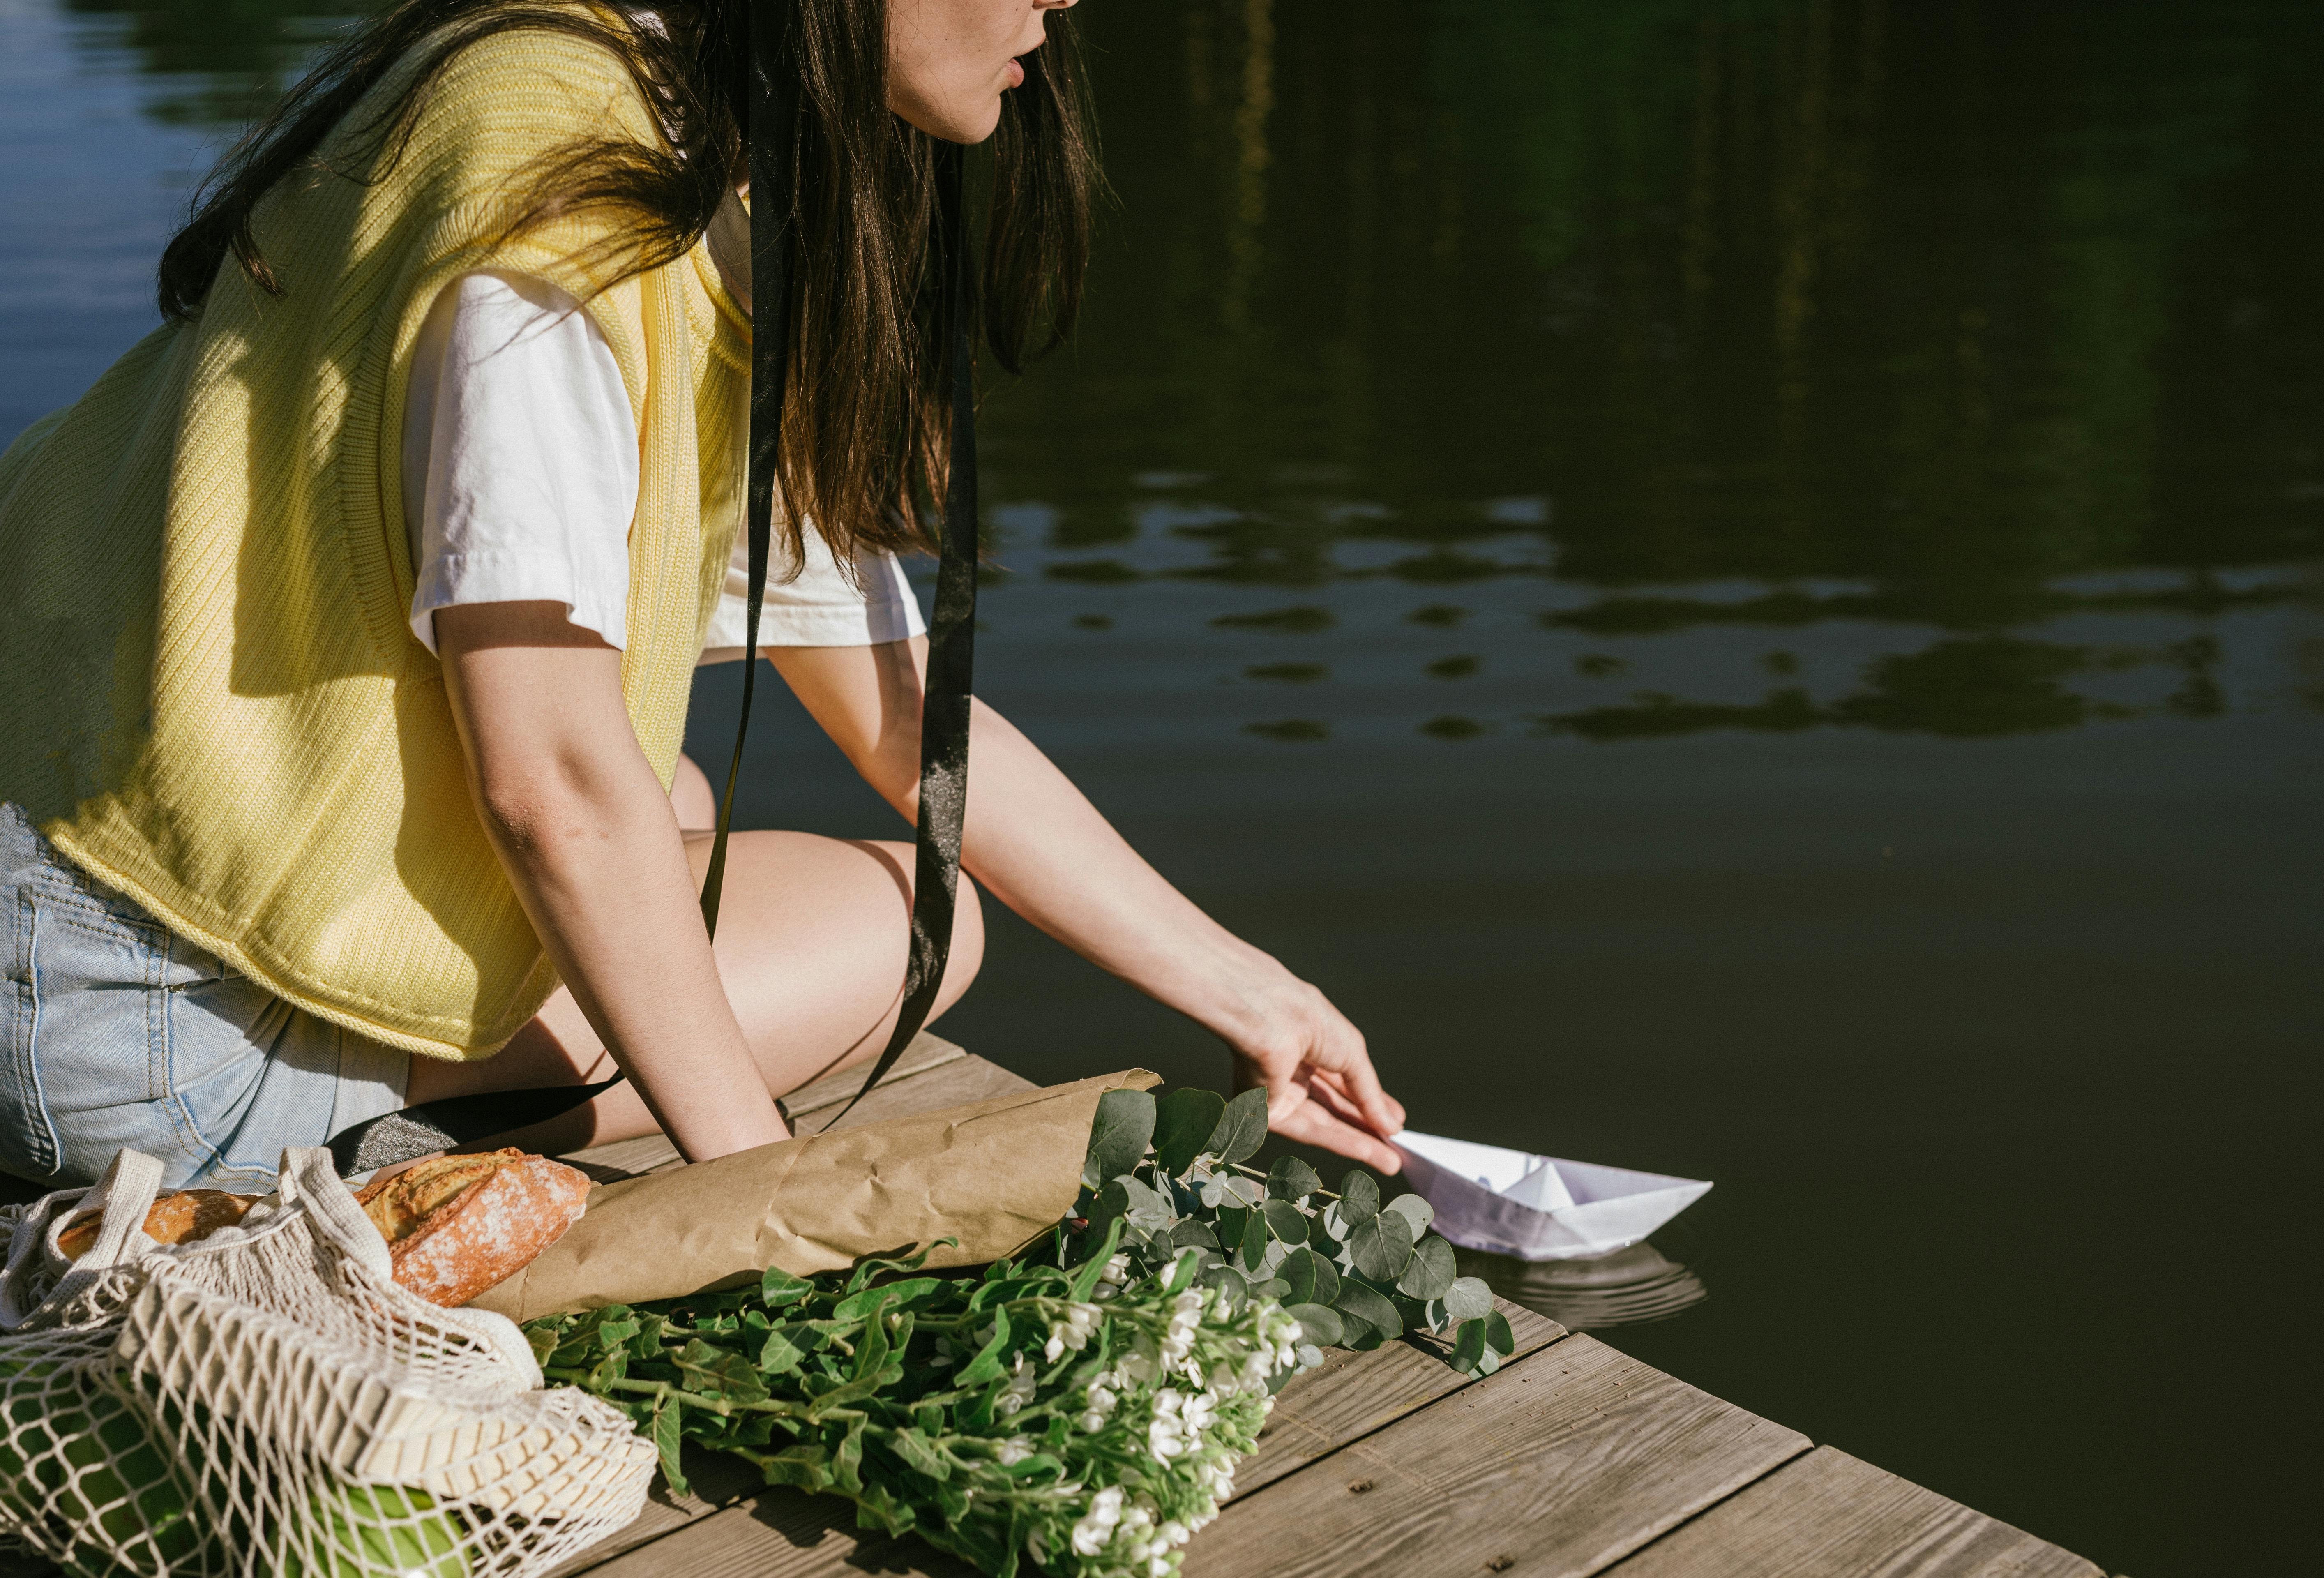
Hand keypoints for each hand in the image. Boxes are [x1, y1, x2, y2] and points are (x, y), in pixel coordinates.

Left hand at [1226, 973, 1407, 1175]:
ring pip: (1324, 1123)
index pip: (1344, 1080)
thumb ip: (1370, 1094)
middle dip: (1367, 1127)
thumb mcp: (1353, 1055)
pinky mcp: (1267, 1111)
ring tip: (1391, 1161)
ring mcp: (1279, 1091)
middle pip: (1334, 1107)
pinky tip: (1367, 1151)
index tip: (1395, 1121)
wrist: (1271, 1021)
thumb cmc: (1309, 1022)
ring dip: (1358, 1143)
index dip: (1370, 1101)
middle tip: (1396, 1147)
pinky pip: (1308, 1130)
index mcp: (1311, 1043)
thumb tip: (1393, 1124)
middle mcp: (1293, 1068)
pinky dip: (1339, 1142)